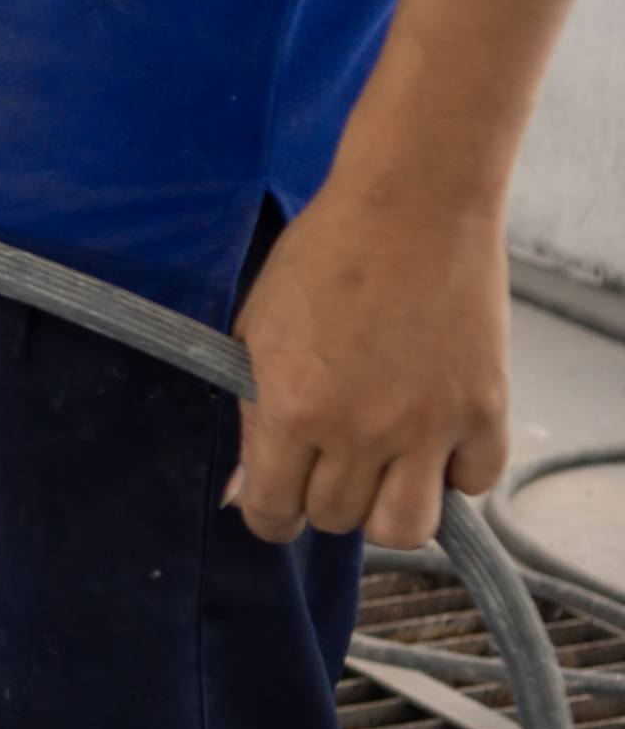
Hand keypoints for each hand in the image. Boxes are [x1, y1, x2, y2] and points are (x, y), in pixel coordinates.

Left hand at [229, 173, 510, 549]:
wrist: (412, 201)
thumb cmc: (324, 256)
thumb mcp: (255, 334)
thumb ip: (249, 417)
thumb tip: (243, 490)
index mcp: (292, 410)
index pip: (272, 512)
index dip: (268, 515)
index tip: (276, 504)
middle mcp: (359, 429)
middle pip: (337, 521)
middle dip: (323, 500)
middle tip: (328, 463)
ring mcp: (427, 422)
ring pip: (407, 527)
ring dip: (388, 510)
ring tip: (382, 472)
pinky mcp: (484, 406)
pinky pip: (474, 483)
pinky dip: (455, 474)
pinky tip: (435, 443)